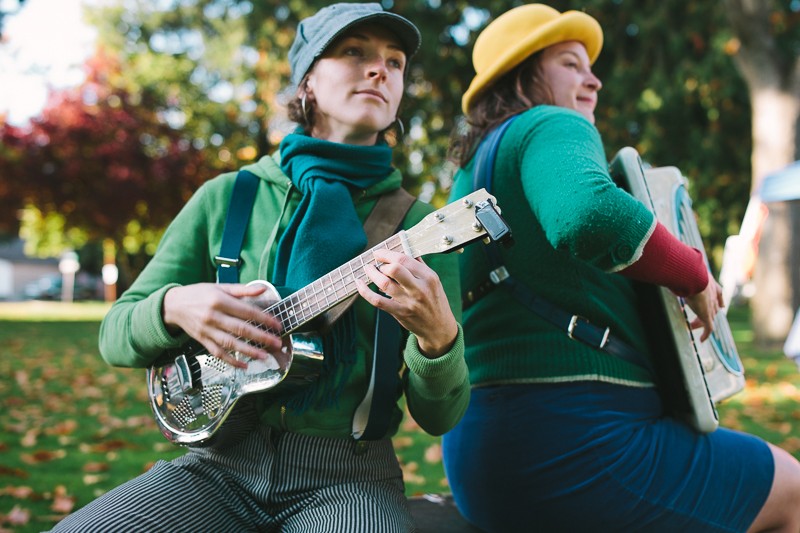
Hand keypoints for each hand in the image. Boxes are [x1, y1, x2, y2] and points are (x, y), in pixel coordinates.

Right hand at [162, 282, 283, 367]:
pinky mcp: (202, 341)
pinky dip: (231, 361)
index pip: (247, 311)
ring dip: (249, 351)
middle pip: (241, 329)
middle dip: (261, 337)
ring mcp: (207, 330)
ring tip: (264, 356)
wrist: (173, 305)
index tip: (277, 325)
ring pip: (230, 343)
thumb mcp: (220, 287)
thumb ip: (242, 290)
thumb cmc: (199, 294)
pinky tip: (244, 365)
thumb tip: (262, 289)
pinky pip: (218, 353)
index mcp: (219, 300)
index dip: (264, 319)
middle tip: (277, 343)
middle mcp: (213, 316)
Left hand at [356, 248, 457, 357]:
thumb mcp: (433, 281)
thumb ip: (419, 265)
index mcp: (429, 277)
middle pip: (395, 269)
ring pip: (384, 284)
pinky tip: (359, 284)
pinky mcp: (400, 313)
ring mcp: (409, 302)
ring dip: (372, 274)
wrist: (438, 328)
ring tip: (368, 269)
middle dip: (381, 262)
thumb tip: (403, 249)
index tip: (379, 253)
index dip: (388, 254)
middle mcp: (419, 288)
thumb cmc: (435, 301)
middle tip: (376, 262)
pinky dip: (365, 291)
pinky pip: (378, 301)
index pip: (405, 259)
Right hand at [684, 278, 723, 341]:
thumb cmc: (688, 273)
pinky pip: (708, 328)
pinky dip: (705, 334)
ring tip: (692, 326)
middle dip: (707, 313)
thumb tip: (674, 267)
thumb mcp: (688, 272)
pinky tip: (701, 340)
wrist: (694, 278)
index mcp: (712, 286)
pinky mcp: (707, 315)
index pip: (718, 296)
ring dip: (700, 323)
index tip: (720, 306)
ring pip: (709, 318)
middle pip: (713, 309)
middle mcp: (713, 297)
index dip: (718, 301)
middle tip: (698, 316)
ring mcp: (711, 307)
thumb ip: (684, 272)